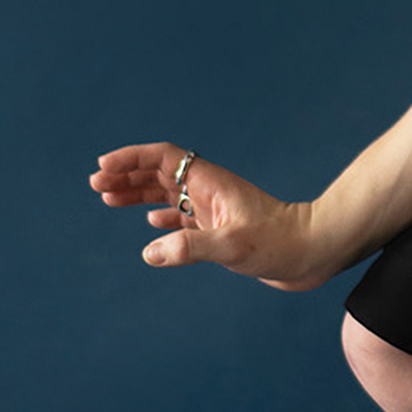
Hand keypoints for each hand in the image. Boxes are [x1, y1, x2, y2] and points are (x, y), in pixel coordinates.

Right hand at [89, 142, 330, 289]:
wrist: (315, 253)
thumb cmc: (281, 244)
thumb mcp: (233, 246)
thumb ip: (190, 247)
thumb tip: (150, 252)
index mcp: (211, 183)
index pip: (163, 158)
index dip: (131, 158)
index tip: (103, 167)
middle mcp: (210, 191)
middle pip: (160, 173)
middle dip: (128, 175)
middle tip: (95, 185)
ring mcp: (216, 210)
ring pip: (169, 195)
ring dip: (139, 195)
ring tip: (108, 199)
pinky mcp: (222, 231)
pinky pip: (184, 218)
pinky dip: (163, 218)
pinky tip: (151, 225)